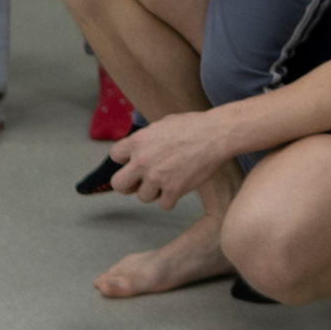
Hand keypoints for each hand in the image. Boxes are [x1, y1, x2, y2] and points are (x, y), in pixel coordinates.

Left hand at [108, 108, 237, 206]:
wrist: (216, 134)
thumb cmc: (193, 125)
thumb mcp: (162, 124)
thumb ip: (146, 139)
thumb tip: (139, 149)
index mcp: (138, 141)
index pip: (115, 156)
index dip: (125, 160)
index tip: (134, 161)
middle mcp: (142, 161)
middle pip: (119, 184)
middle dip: (129, 185)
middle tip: (140, 182)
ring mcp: (157, 178)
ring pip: (143, 197)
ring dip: (154, 192)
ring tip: (168, 181)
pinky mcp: (173, 190)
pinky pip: (164, 204)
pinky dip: (172, 199)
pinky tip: (180, 186)